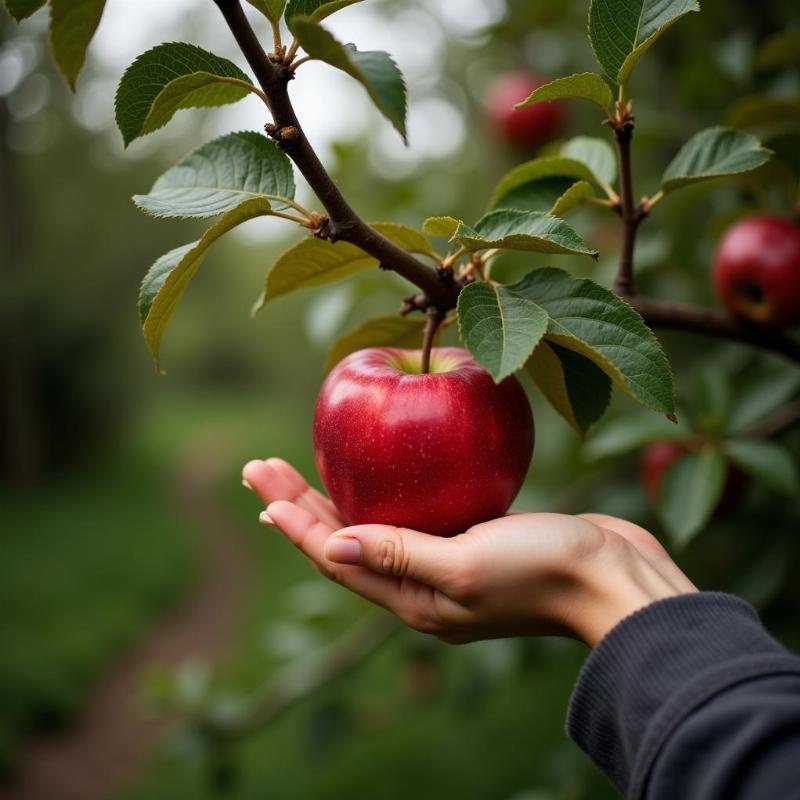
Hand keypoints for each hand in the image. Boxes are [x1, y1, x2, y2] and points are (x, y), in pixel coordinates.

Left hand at [243, 459, 695, 645]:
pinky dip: (385, 494)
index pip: (336, 557)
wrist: (615, 579)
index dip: (295, 522)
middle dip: (300, 505)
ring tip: (299, 475)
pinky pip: (414, 515)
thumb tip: (329, 546)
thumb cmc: (543, 571)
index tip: (261, 486)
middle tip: (261, 467)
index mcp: (413, 598)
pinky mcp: (474, 538)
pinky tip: (381, 474)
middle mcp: (422, 584)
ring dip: (335, 499)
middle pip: (345, 540)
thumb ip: (398, 555)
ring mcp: (447, 562)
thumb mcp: (465, 565)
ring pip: (374, 526)